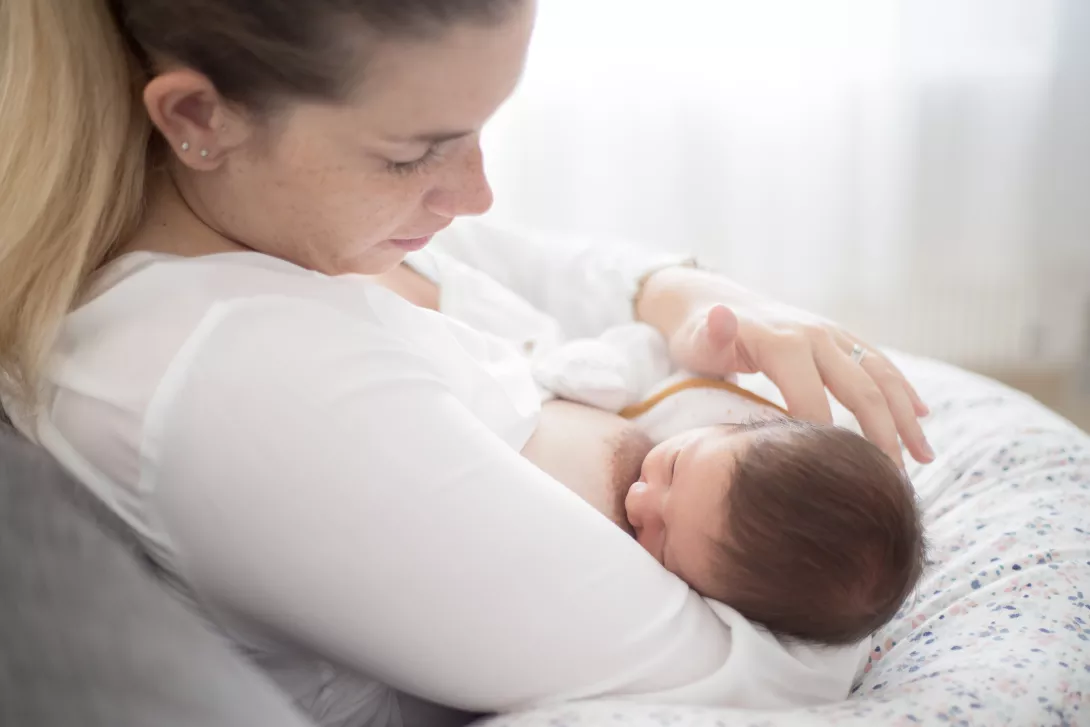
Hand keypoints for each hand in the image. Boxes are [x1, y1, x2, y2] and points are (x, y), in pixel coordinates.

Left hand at [638, 268, 932, 467]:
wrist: (706, 299)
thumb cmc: (696, 334)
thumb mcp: (697, 337)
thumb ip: (711, 335)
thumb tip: (721, 316)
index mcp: (783, 343)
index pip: (813, 400)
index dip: (827, 440)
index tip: (842, 479)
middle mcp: (815, 335)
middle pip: (862, 389)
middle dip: (883, 436)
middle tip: (896, 480)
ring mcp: (831, 334)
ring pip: (881, 376)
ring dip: (906, 417)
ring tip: (925, 458)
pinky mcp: (838, 337)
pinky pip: (879, 364)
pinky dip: (903, 390)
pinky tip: (923, 417)